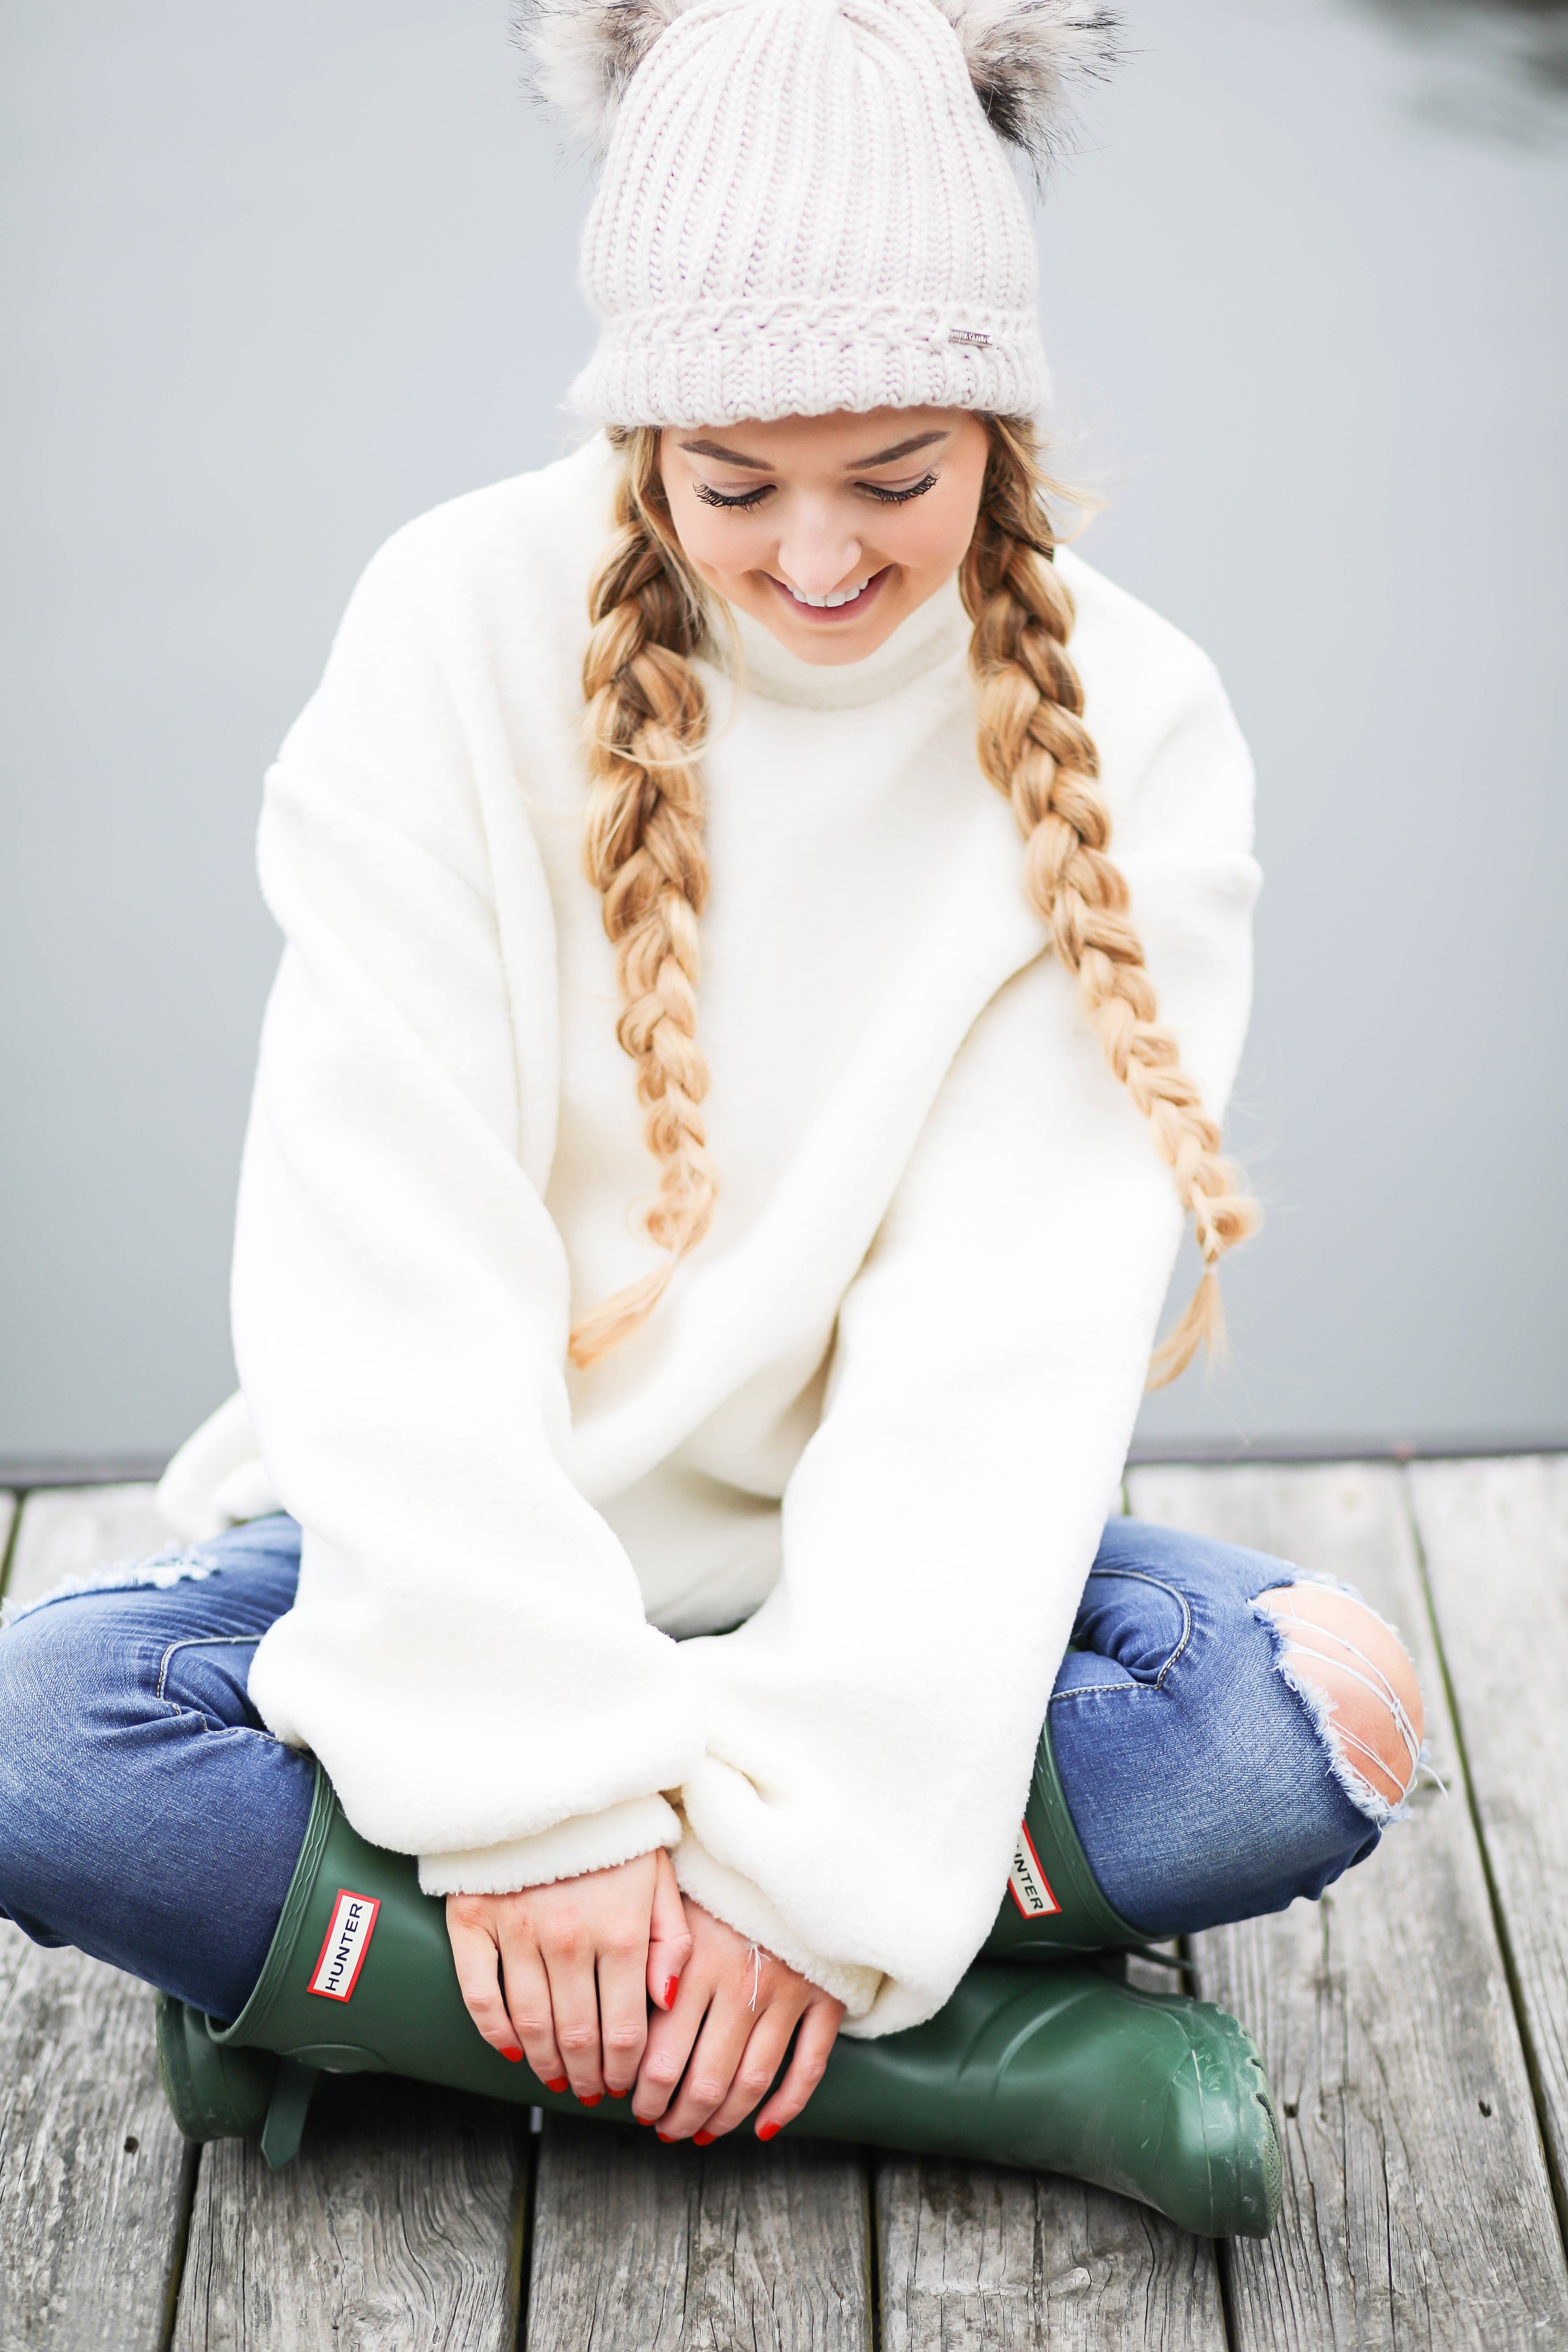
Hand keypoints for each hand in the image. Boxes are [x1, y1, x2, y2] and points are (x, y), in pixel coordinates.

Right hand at [445, 1848, 691, 2101]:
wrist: (549, 1773)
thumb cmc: (611, 1830)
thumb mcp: (660, 1876)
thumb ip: (671, 1942)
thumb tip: (666, 2004)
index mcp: (620, 1929)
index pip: (625, 2030)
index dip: (625, 2070)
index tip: (624, 2084)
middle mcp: (569, 1936)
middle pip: (577, 2037)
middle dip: (587, 2076)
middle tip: (590, 2090)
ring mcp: (516, 1928)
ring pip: (531, 2025)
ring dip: (546, 2063)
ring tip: (557, 2078)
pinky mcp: (472, 1917)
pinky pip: (479, 1994)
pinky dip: (495, 2032)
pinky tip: (512, 2050)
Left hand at [633, 1899, 843, 2141]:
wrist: (791, 1852)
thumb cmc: (720, 1880)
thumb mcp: (673, 1901)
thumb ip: (648, 1957)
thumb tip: (617, 2024)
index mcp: (698, 1960)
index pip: (662, 2053)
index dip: (643, 2092)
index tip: (631, 2103)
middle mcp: (742, 1982)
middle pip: (705, 2079)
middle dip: (677, 2115)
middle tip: (660, 2127)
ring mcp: (788, 1993)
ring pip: (751, 2081)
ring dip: (721, 2119)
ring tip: (698, 2131)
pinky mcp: (826, 1997)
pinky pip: (808, 2068)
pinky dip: (786, 2106)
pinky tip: (762, 2128)